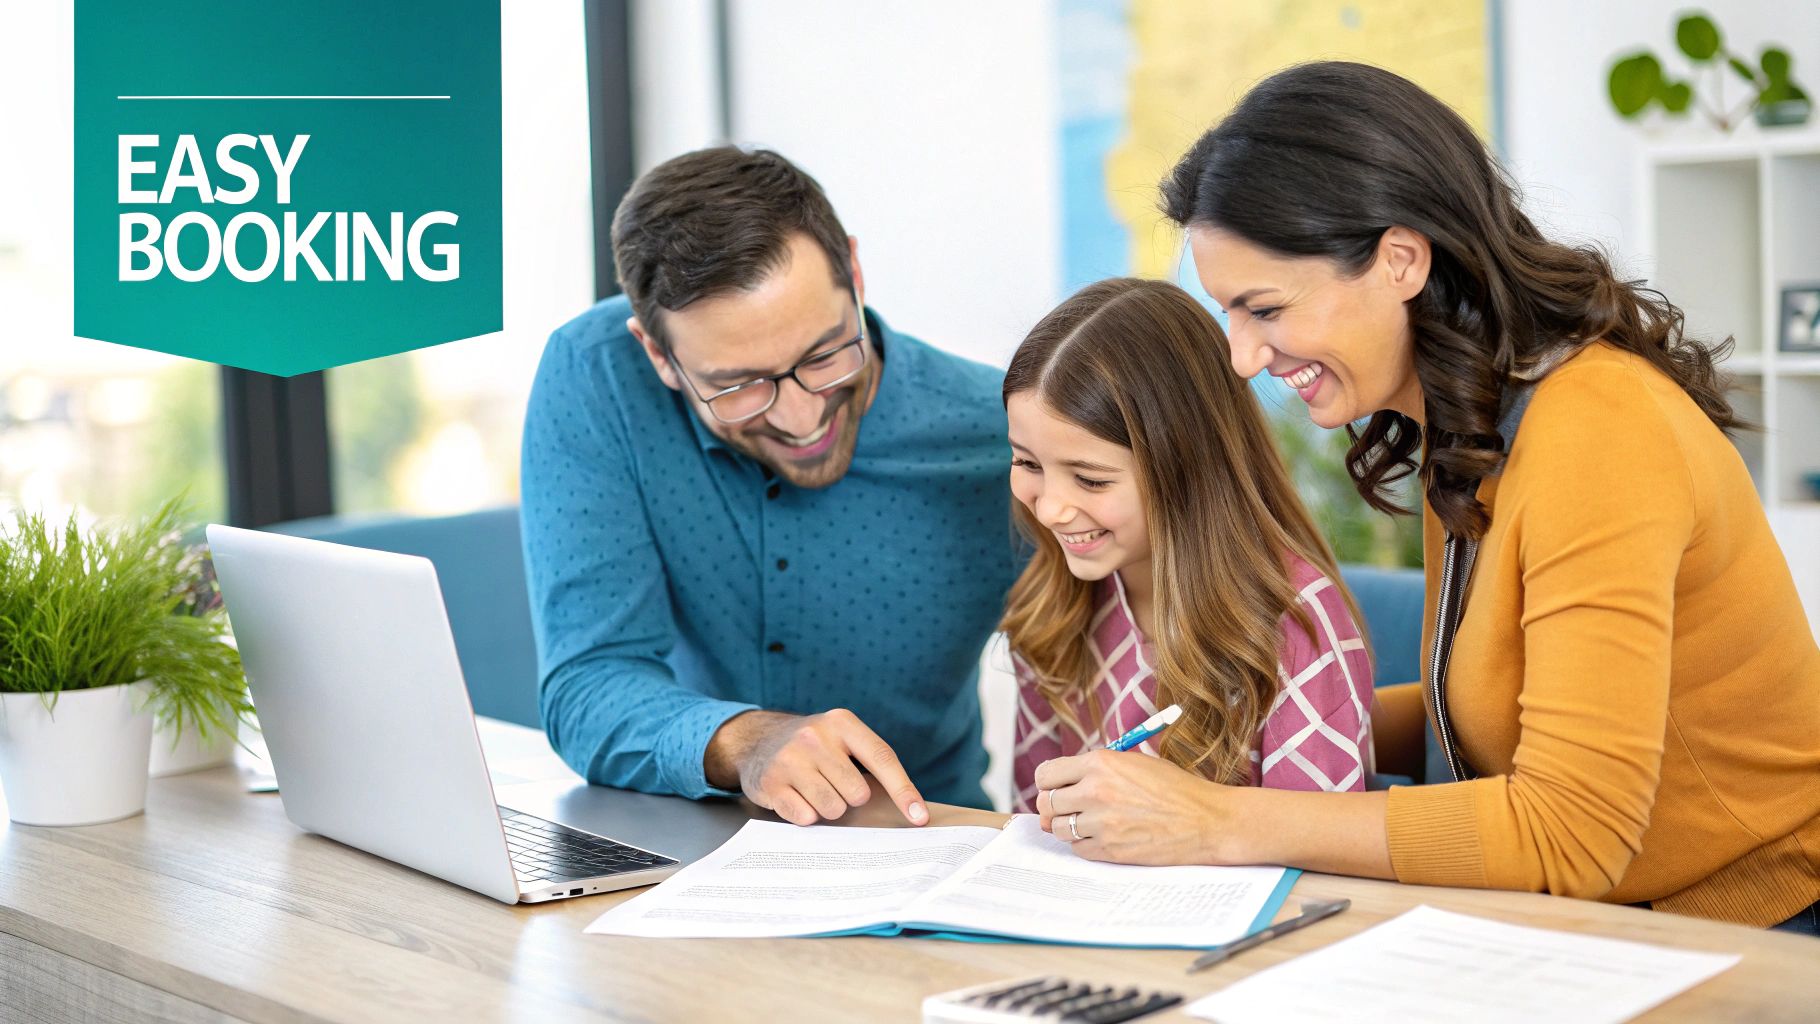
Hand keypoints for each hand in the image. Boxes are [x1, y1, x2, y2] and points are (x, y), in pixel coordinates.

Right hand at [705, 708, 928, 826]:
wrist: (757, 740)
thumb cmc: (814, 747)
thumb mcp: (841, 739)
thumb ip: (871, 762)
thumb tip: (912, 809)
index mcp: (841, 722)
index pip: (882, 758)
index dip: (904, 790)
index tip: (920, 817)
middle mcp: (815, 736)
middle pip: (857, 793)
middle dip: (850, 798)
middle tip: (833, 784)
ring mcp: (790, 759)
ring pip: (832, 809)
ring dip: (828, 809)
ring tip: (813, 790)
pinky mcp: (771, 783)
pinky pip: (806, 817)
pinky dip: (806, 815)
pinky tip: (796, 797)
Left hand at [1034, 749, 1237, 864]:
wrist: (1207, 820)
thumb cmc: (1174, 788)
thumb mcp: (1134, 763)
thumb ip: (1097, 770)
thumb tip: (1061, 787)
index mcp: (1100, 763)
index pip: (1046, 775)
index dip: (1048, 783)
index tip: (1055, 788)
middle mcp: (1096, 791)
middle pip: (1047, 803)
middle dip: (1054, 806)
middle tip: (1069, 808)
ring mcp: (1102, 823)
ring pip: (1058, 828)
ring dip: (1068, 826)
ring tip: (1090, 822)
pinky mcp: (1110, 850)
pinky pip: (1078, 849)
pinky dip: (1085, 844)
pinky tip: (1104, 836)